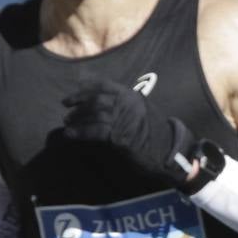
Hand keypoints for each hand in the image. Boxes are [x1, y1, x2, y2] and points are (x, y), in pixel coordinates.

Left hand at [62, 79, 195, 187]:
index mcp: (133, 97)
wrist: (169, 152)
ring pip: (95, 114)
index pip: (105, 85)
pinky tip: (71, 135)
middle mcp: (129, 105)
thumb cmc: (154, 134)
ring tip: (67, 124)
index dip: (85, 89)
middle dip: (78, 104)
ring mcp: (126, 120)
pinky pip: (96, 131)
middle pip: (97, 99)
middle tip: (67, 112)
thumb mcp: (141, 112)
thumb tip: (98, 105)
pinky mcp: (122, 137)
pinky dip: (81, 132)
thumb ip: (123, 106)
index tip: (73, 96)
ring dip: (77, 119)